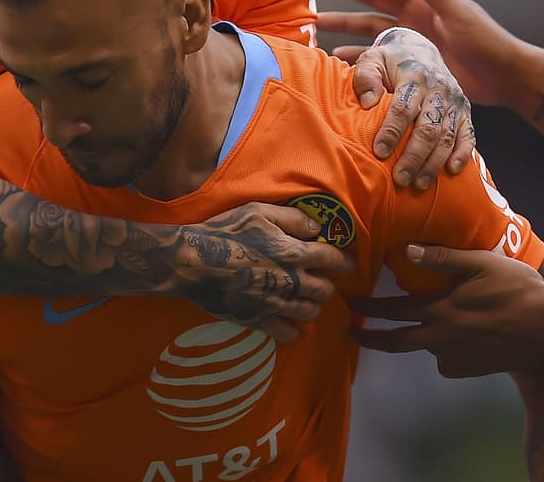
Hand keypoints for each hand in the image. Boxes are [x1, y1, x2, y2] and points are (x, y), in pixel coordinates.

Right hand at [174, 202, 353, 341]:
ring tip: (308, 299)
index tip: (349, 263)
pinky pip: (285, 332)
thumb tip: (317, 228)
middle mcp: (291, 281)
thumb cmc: (227, 231)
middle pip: (324, 289)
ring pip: (310, 311)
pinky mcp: (258, 319)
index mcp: (294, 252)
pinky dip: (293, 330)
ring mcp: (275, 303)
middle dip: (328, 284)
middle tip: (323, 280)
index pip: (332, 258)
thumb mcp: (260, 212)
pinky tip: (291, 324)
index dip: (344, 261)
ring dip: (313, 305)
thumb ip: (293, 219)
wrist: (194, 262)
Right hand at [319, 0, 523, 108]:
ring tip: (317, 25)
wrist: (504, 76)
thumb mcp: (459, 14)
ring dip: (345, 25)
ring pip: (370, 28)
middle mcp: (414, 17)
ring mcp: (412, 39)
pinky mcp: (414, 62)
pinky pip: (380, 56)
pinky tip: (341, 59)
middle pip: (371, 0)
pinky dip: (360, 55)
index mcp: (423, 1)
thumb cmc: (488, 42)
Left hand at [351, 244, 543, 376]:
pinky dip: (448, 347)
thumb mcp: (481, 263)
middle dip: (372, 337)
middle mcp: (441, 338)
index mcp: (440, 310)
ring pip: (428, 346)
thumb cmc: (517, 288)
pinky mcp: (470, 370)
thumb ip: (443, 259)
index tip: (350, 305)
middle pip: (396, 343)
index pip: (393, 311)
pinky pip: (448, 359)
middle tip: (354, 333)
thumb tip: (407, 252)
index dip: (368, 308)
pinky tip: (466, 333)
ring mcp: (456, 358)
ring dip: (424, 335)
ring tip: (441, 318)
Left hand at [354, 27, 473, 189]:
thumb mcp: (373, 59)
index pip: (404, 108)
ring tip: (419, 184)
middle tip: (400, 179)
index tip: (379, 152)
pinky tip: (453, 170)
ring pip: (447, 136)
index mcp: (415, 75)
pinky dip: (463, 153)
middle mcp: (439, 89)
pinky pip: (468, 134)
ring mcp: (454, 101)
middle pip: (428, 128)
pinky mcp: (465, 111)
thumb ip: (365, 77)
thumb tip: (367, 103)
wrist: (421, 50)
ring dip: (434, 163)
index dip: (392, 131)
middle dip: (414, 156)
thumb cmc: (391, 61)